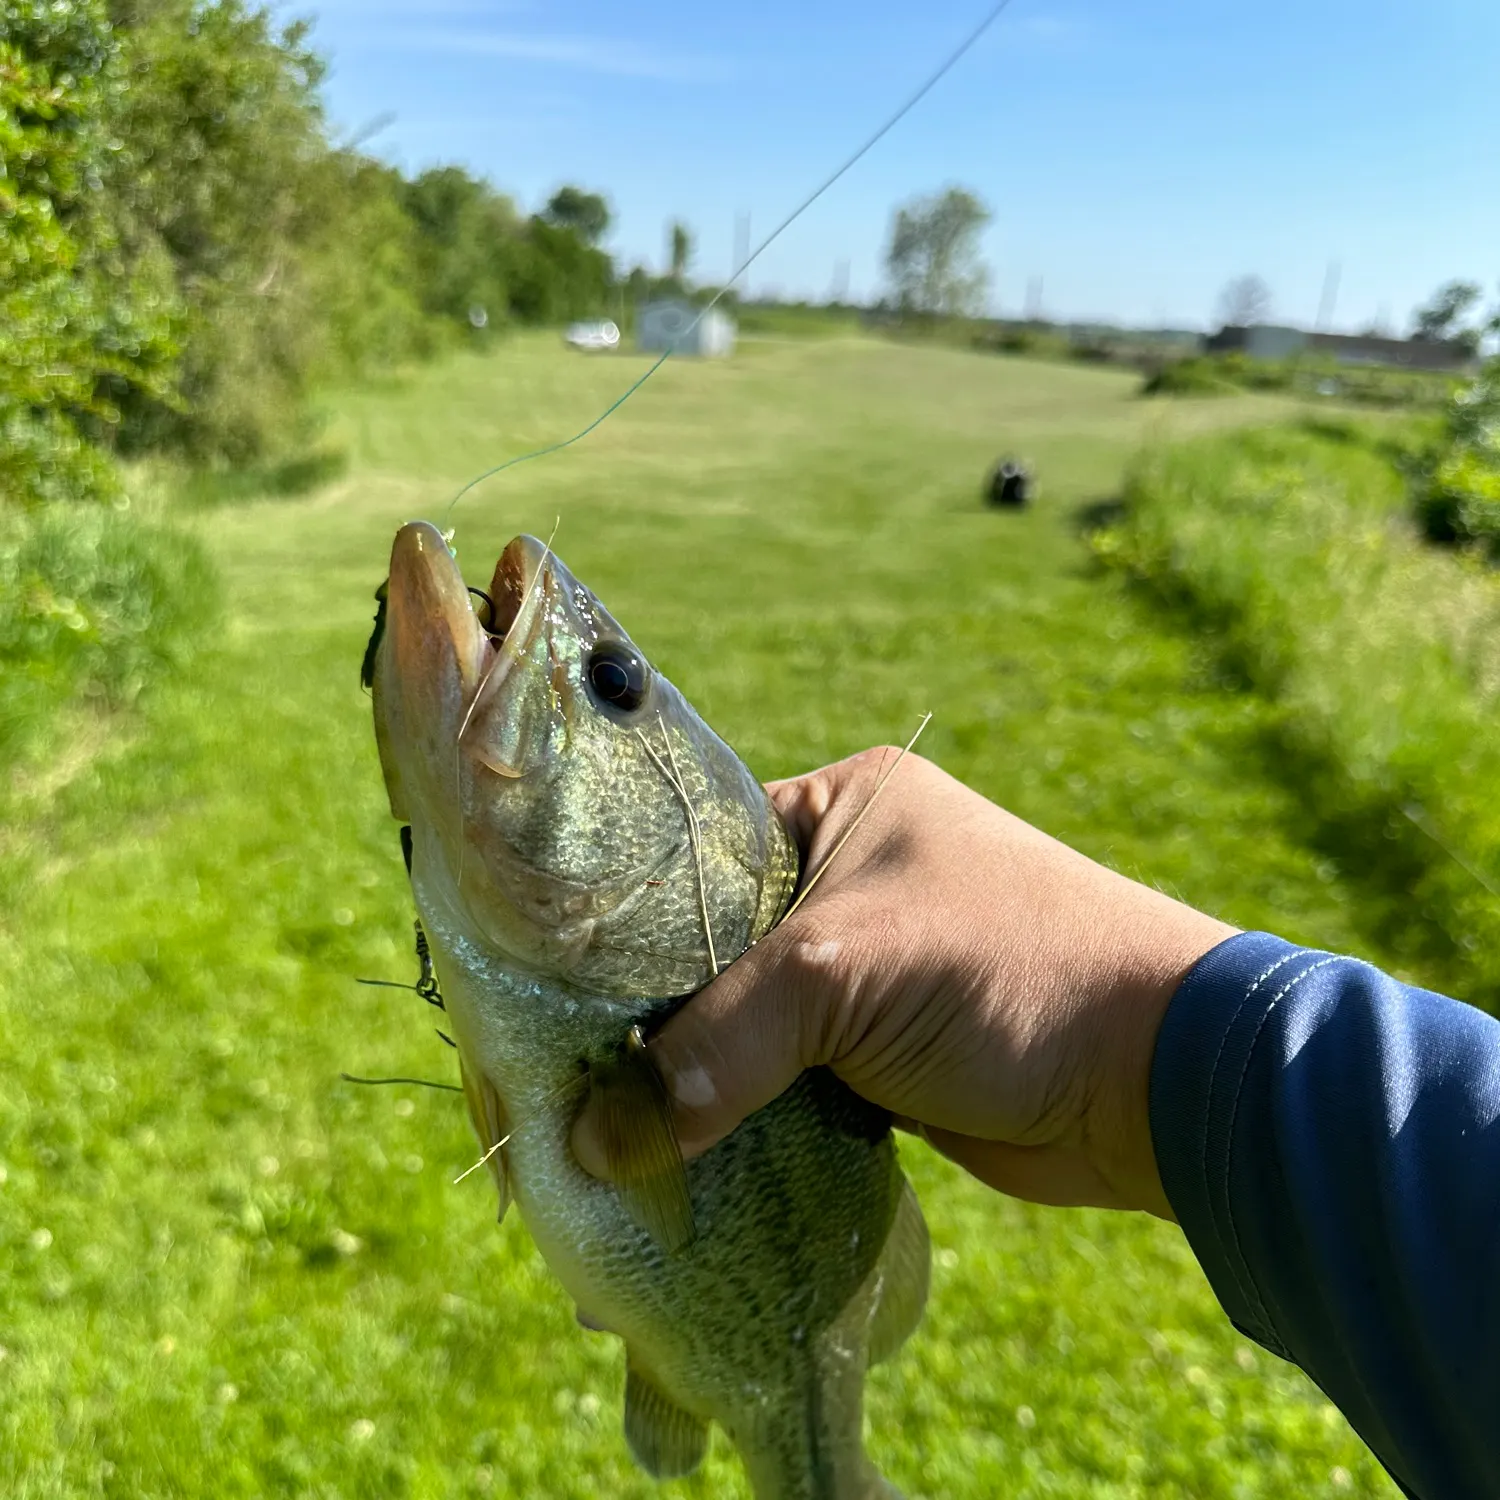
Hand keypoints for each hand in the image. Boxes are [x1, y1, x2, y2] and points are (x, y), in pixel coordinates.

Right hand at [574, 749, 1234, 1218]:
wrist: (1154, 1079)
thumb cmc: (1004, 973)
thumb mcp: (841, 977)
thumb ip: (715, 1044)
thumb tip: (598, 1138)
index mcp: (838, 804)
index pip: (690, 854)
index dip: (614, 925)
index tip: (539, 994)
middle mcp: (843, 878)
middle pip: (707, 950)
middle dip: (644, 1021)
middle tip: (554, 1085)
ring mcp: (861, 970)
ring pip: (741, 1025)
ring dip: (687, 1084)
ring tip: (594, 1140)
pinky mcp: (876, 1055)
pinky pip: (779, 1083)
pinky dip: (735, 1122)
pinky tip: (670, 1165)